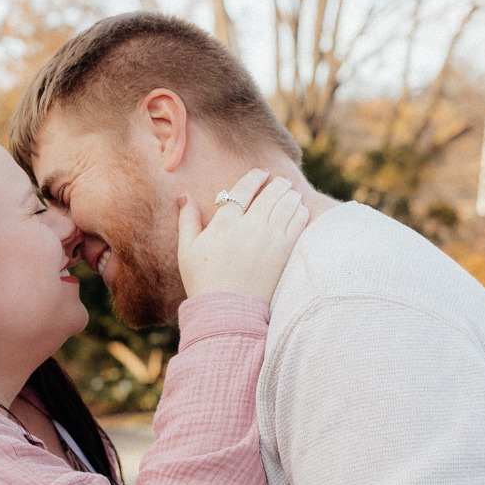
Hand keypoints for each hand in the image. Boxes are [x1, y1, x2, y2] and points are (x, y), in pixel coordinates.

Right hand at [178, 169, 309, 304]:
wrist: (228, 312)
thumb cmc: (204, 281)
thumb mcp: (187, 250)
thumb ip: (187, 220)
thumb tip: (184, 196)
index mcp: (224, 223)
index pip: (243, 189)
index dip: (254, 177)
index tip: (261, 173)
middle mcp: (249, 226)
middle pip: (269, 194)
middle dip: (277, 184)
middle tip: (280, 181)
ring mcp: (270, 238)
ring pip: (286, 205)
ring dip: (290, 194)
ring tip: (291, 192)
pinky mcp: (284, 252)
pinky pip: (298, 223)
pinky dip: (300, 212)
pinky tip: (300, 209)